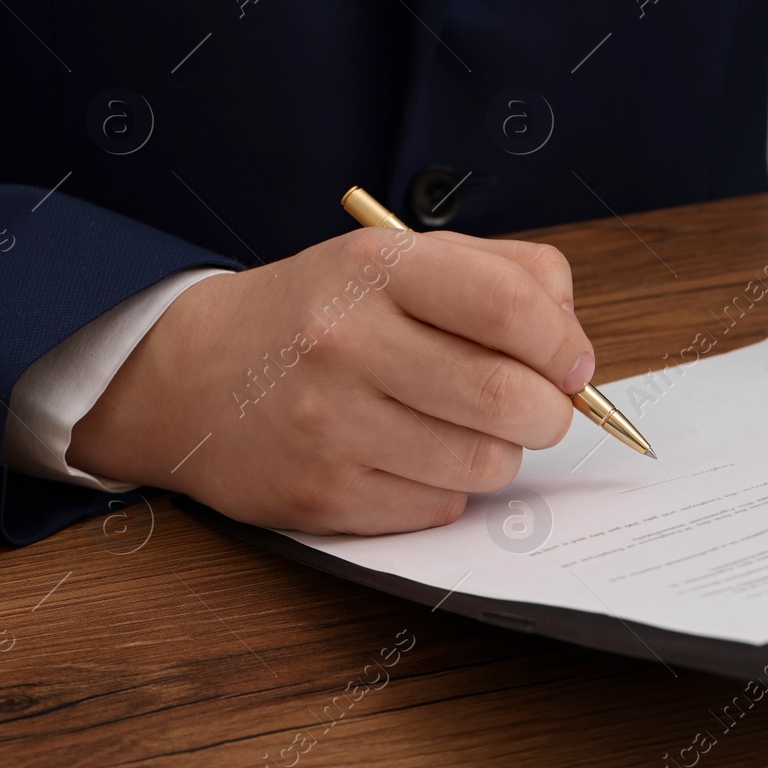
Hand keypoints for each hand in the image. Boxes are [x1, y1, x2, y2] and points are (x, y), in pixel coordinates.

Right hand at [68, 228, 593, 534]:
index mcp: (377, 270)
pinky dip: (448, 488)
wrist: (192, 375)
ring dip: (499, 453)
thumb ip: (506, 278)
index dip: (564, 344)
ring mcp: (330, 424)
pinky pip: (439, 506)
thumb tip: (575, 347)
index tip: (571, 363)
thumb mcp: (401, 261)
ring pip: (484, 463)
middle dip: (549, 412)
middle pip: (508, 397)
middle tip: (538, 407)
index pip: (511, 306)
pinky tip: (412, 455)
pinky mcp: (322, 494)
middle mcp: (347, 343)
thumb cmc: (322, 314)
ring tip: (466, 427)